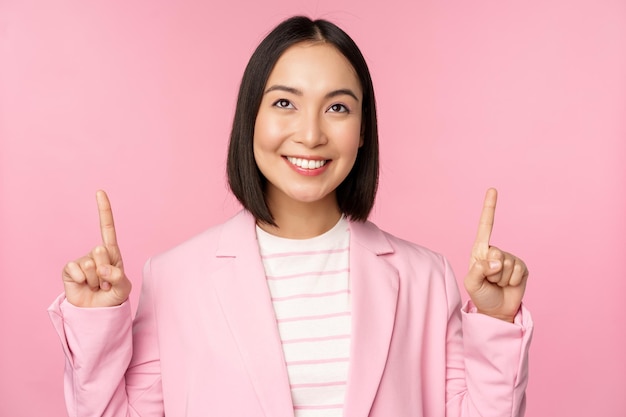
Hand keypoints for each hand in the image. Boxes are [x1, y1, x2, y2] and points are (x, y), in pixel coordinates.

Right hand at [62, 190, 131, 307]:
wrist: (97, 311)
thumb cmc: (112, 296)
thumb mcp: (123, 288)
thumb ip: (118, 278)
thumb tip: (103, 268)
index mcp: (112, 253)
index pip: (107, 228)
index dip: (103, 210)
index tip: (99, 192)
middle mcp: (96, 253)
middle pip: (101, 250)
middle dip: (106, 271)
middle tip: (105, 283)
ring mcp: (82, 260)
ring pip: (91, 264)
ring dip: (96, 281)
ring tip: (96, 286)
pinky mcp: (70, 269)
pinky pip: (76, 269)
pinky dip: (82, 280)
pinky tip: (84, 286)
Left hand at [464, 188, 527, 321]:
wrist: (497, 310)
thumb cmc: (481, 294)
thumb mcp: (472, 283)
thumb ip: (479, 270)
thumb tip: (496, 261)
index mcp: (480, 251)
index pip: (485, 226)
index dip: (489, 208)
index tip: (493, 189)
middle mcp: (495, 251)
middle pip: (497, 252)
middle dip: (492, 271)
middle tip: (490, 280)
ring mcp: (510, 259)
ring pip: (507, 264)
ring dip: (502, 278)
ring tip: (498, 284)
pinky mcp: (522, 268)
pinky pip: (518, 271)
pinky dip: (513, 281)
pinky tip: (509, 285)